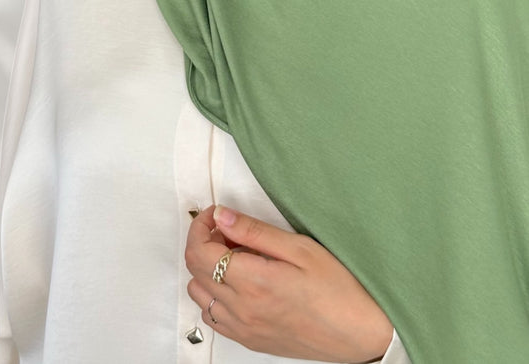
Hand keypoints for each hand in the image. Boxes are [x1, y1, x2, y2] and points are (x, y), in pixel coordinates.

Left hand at [185, 204, 391, 362]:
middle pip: (194, 272)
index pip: (199, 252)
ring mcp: (243, 329)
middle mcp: (242, 310)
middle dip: (203, 242)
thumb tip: (222, 216)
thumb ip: (255, 231)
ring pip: (199, 296)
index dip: (200, 226)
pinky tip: (239, 281)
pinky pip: (213, 317)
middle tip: (228, 229)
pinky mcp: (250, 341)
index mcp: (253, 283)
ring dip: (207, 270)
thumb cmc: (339, 289)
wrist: (359, 332)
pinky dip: (214, 295)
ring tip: (235, 254)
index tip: (215, 214)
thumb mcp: (300, 247)